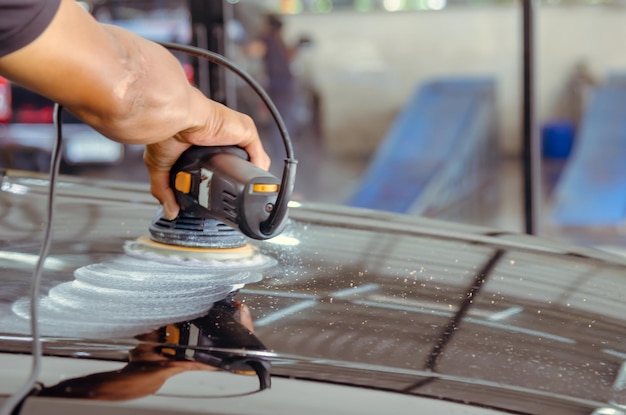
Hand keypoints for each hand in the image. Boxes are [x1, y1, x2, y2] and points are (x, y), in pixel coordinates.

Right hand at [143, 91, 269, 219]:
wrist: (176, 117)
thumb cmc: (167, 130)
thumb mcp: (161, 164)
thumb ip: (164, 188)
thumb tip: (170, 211)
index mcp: (205, 141)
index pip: (221, 161)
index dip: (224, 177)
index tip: (221, 194)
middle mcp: (223, 136)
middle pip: (240, 161)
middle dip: (238, 178)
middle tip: (233, 196)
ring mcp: (236, 133)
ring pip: (252, 159)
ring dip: (250, 175)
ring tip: (245, 192)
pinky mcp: (245, 131)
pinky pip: (259, 154)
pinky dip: (258, 169)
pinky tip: (252, 181)